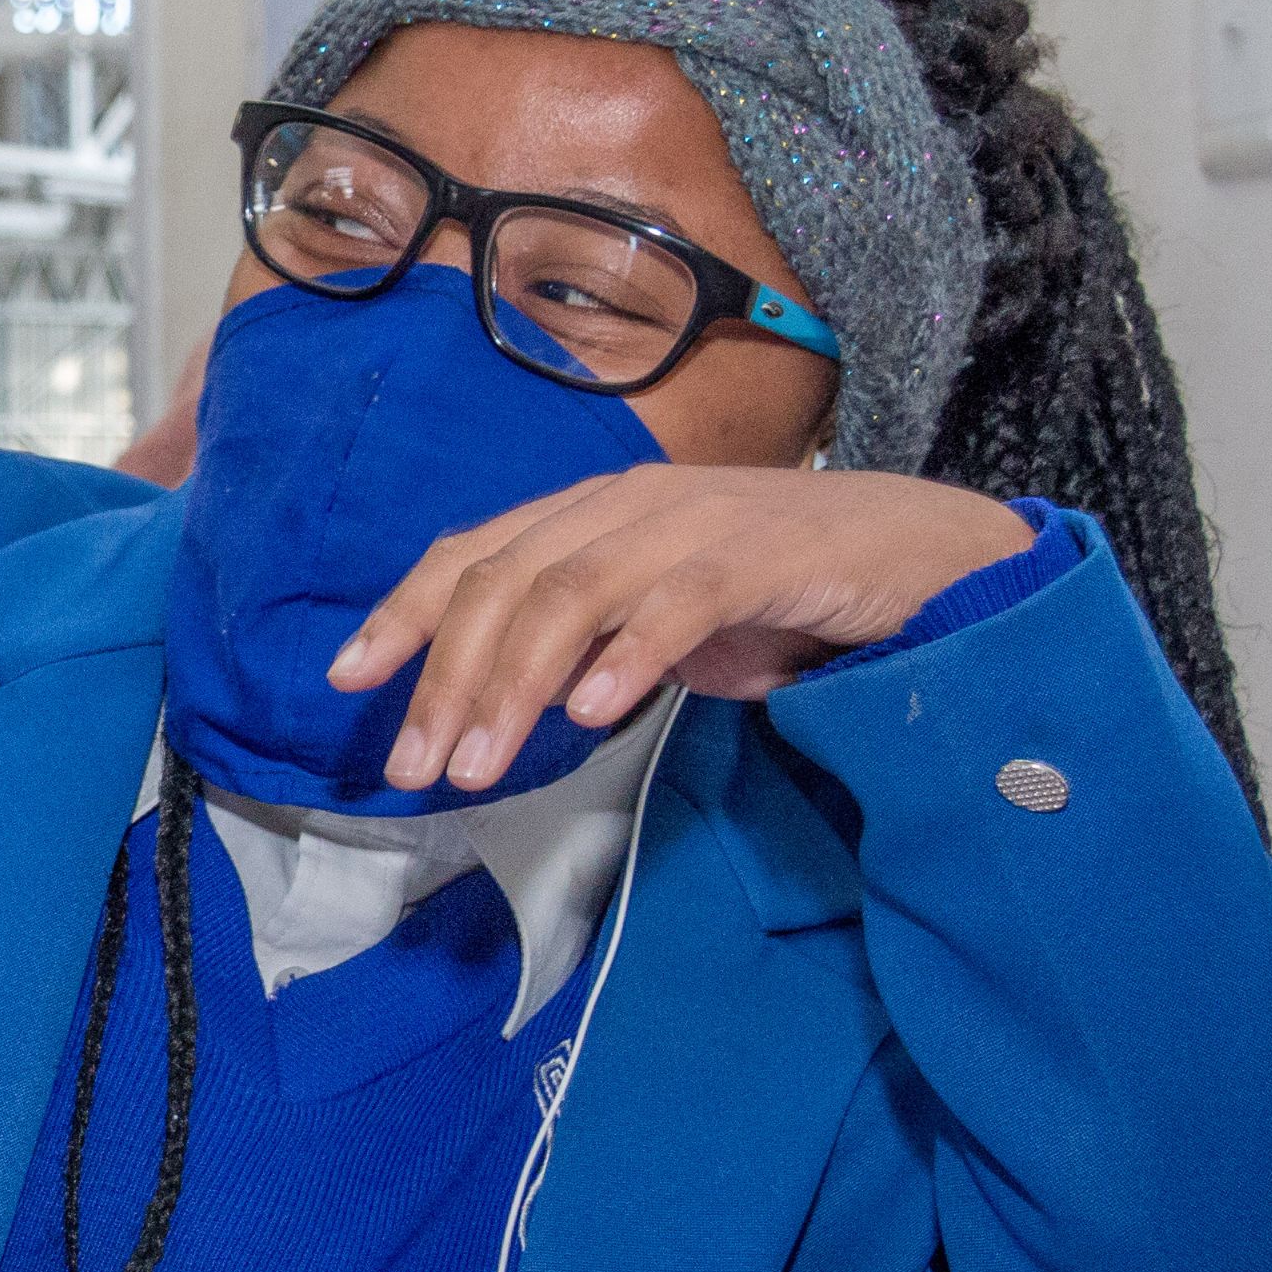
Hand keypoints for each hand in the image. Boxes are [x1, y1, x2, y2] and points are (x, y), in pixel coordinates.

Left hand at [328, 467, 1032, 793]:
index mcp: (594, 511)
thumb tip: (492, 702)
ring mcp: (697, 521)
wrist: (926, 556)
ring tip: (481, 766)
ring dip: (514, 684)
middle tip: (417, 769)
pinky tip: (592, 714)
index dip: (403, 613)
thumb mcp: (657, 617)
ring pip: (573, 591)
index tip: (345, 682)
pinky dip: (628, 655)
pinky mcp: (767, 555)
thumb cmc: (783, 592)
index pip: (472, 553)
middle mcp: (630, 502)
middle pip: (506, 580)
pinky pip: (679, 602)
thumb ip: (580, 643)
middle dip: (446, 677)